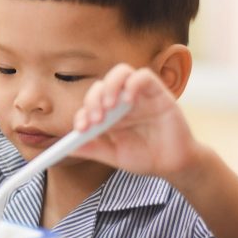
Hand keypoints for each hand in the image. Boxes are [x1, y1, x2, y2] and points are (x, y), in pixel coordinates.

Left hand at [71, 64, 204, 183]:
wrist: (174, 165)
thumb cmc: (144, 157)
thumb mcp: (113, 155)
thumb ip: (91, 148)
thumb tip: (64, 147)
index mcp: (109, 112)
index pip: (90, 102)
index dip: (82, 113)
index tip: (81, 129)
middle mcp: (122, 100)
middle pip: (101, 84)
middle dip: (93, 100)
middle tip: (95, 119)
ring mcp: (139, 94)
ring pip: (121, 71)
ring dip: (110, 86)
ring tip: (109, 107)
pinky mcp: (158, 93)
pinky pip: (144, 76)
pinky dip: (133, 84)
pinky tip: (129, 101)